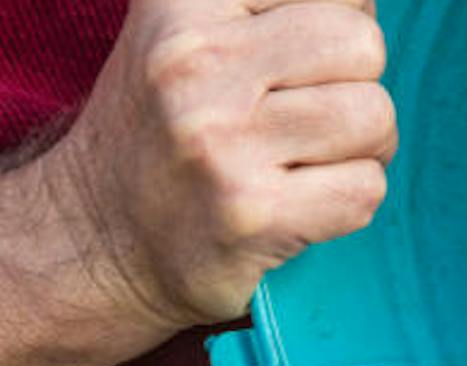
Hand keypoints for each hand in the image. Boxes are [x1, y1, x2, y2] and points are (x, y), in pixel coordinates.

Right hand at [44, 0, 395, 332]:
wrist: (93, 240)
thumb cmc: (163, 131)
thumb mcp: (186, 30)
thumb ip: (268, 5)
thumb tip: (368, 5)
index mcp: (184, 0)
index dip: (338, 24)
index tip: (297, 64)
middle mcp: (196, 63)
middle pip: (361, 44)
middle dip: (357, 84)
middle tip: (309, 117)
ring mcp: (222, 142)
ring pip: (373, 116)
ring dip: (363, 147)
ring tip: (306, 161)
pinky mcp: (251, 213)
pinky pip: (365, 189)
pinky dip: (350, 202)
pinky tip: (300, 205)